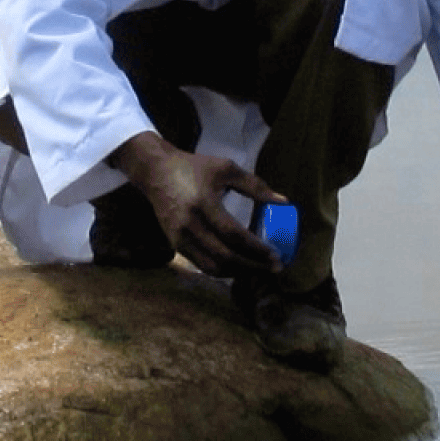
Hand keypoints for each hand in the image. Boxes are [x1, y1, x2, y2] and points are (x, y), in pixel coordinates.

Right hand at [108, 131, 285, 277]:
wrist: (156, 171)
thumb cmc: (194, 167)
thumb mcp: (226, 169)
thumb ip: (255, 185)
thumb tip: (284, 201)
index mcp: (204, 203)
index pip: (233, 234)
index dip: (256, 248)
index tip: (275, 254)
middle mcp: (190, 224)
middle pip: (224, 256)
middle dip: (252, 266)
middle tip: (274, 268)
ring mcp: (180, 237)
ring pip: (212, 266)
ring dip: (238, 273)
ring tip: (259, 271)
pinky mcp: (175, 243)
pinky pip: (201, 264)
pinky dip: (222, 270)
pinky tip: (238, 267)